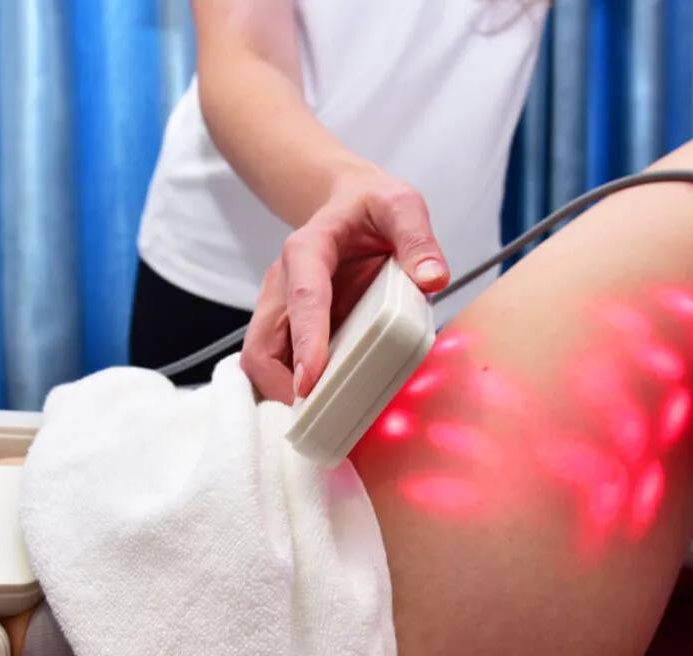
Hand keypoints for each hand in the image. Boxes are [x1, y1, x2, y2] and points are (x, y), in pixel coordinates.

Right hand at [241, 168, 449, 401]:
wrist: (348, 203)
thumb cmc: (372, 207)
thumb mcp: (401, 205)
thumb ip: (417, 238)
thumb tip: (432, 278)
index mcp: (308, 248)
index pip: (303, 298)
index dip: (306, 341)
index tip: (310, 381)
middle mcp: (283, 281)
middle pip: (260, 343)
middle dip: (280, 383)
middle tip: (317, 413)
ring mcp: (280, 306)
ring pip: (259, 359)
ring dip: (281, 391)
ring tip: (322, 416)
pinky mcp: (287, 324)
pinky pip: (277, 362)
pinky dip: (291, 387)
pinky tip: (323, 401)